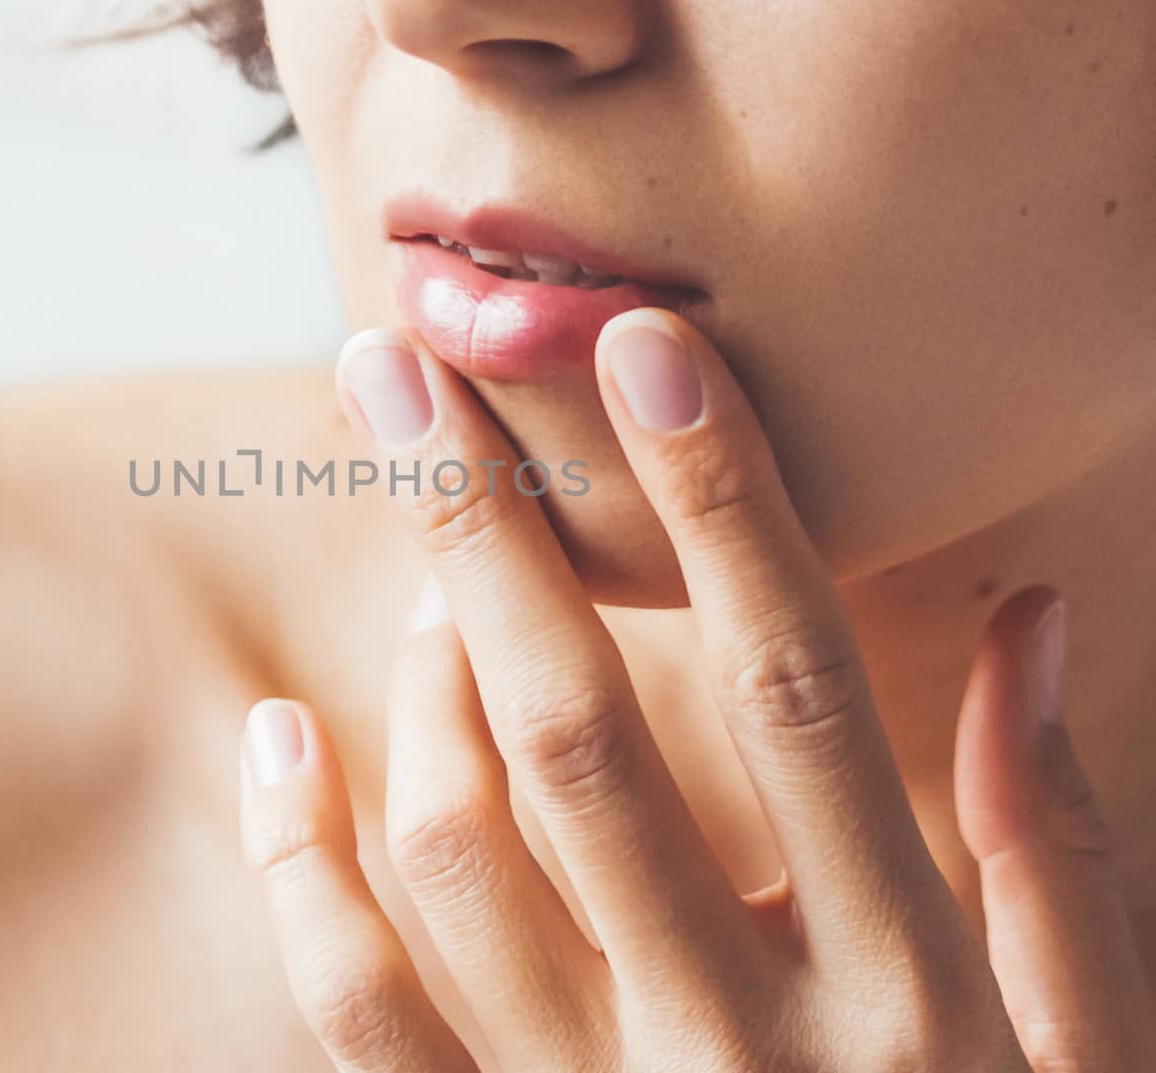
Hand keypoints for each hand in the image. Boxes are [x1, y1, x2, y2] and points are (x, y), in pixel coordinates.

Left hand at [236, 312, 1155, 1070]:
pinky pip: (355, 1011)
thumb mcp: (1083, 1059)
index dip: (724, 508)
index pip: (801, 694)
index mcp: (907, 1000)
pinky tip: (276, 735)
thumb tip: (1031, 622)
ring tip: (420, 566)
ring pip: (463, 851)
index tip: (642, 349)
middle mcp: (739, 1047)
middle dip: (483, 529)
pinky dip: (299, 865)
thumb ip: (1058, 846)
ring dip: (418, 676)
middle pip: (583, 737)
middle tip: (397, 367)